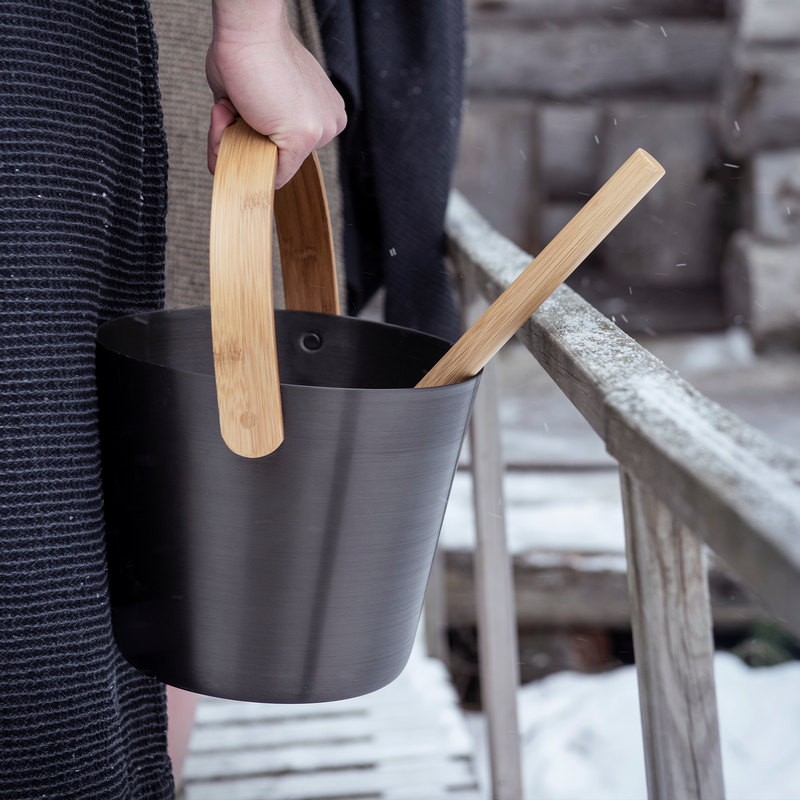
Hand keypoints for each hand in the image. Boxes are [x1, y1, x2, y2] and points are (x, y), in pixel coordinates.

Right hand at [206, 0, 345, 186]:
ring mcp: (320, 133)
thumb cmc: (247, 52)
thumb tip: (235, 148)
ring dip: (233, 141)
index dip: (252, 134)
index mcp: (324, 114)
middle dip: (242, 138)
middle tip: (228, 108)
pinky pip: (265, 171)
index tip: (235, 110)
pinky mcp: (304, 138)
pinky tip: (226, 117)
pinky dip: (233, 152)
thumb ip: (256, 125)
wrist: (249, 28)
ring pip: (267, 165)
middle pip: (278, 159)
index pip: (287, 149)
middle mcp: (328, 125)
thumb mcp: (258, 98)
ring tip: (226, 109)